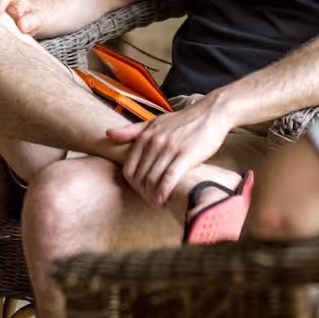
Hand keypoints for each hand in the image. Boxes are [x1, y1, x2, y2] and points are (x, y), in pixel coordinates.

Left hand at [106, 96, 235, 207]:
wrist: (210, 113)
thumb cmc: (183, 121)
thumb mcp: (155, 122)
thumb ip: (132, 131)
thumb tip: (108, 134)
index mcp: (145, 136)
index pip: (129, 168)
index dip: (133, 185)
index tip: (141, 193)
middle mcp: (154, 142)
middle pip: (140, 177)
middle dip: (143, 193)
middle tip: (150, 201)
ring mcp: (169, 148)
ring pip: (153, 179)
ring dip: (153, 196)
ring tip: (157, 204)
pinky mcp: (185, 155)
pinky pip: (169, 178)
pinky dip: (164, 192)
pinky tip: (163, 201)